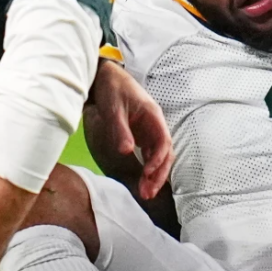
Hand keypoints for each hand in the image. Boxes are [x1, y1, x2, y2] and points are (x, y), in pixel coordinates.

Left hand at [84, 60, 171, 199]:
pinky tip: (142, 181)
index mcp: (153, 116)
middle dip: (158, 174)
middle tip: (148, 193)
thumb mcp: (114, 108)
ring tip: (145, 193)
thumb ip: (120, 130)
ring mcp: (150, 131)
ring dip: (154, 175)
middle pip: (165, 153)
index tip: (148, 173)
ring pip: (158, 156)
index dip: (158, 160)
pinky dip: (147, 168)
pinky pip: (150, 154)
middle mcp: (155, 125)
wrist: (107, 77)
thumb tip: (126, 152)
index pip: (164, 142)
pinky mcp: (142, 135)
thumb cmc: (112, 89)